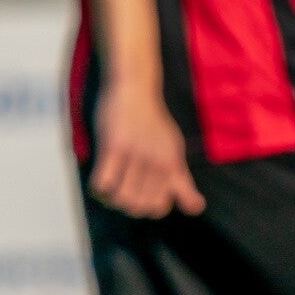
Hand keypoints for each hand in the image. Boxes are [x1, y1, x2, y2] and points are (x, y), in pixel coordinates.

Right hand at [91, 82, 205, 218]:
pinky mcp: (113, 146)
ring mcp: (135, 154)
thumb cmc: (152, 120)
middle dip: (127, 206)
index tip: (142, 194)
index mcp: (172, 164)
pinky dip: (98, 188)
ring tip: (109, 188)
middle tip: (122, 191)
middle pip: (140, 207)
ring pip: (122, 199)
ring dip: (111, 199)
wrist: (134, 86)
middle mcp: (156, 162)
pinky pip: (103, 182)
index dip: (148, 208)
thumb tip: (196, 208)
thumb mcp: (173, 149)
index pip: (160, 206)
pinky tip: (99, 178)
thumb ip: (182, 181)